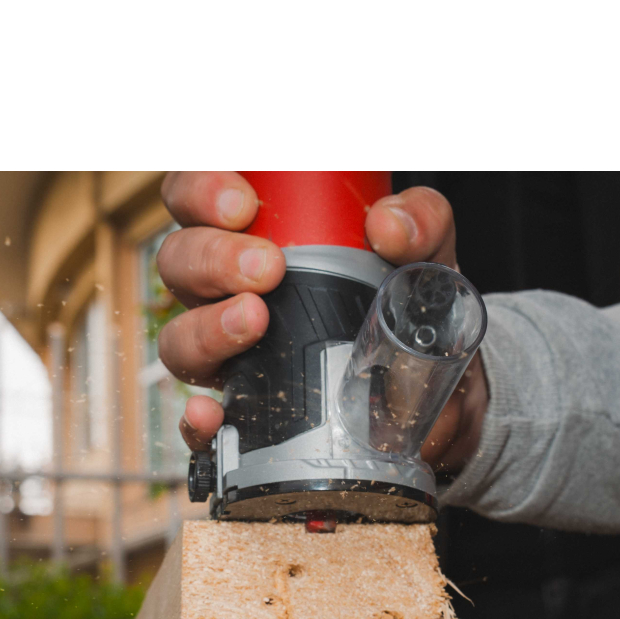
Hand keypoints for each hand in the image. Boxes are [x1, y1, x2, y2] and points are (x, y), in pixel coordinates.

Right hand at [157, 171, 486, 474]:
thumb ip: (420, 224)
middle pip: (179, 264)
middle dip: (213, 259)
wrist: (441, 401)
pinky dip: (199, 422)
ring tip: (254, 322)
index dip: (198, 191)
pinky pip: (199, 426)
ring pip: (177, 337)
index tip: (241, 203)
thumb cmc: (411, 311)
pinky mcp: (242, 418)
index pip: (195, 197)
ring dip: (205, 327)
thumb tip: (389, 225)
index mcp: (254, 238)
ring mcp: (230, 358)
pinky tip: (212, 416)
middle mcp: (228, 294)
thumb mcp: (427, 257)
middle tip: (267, 268)